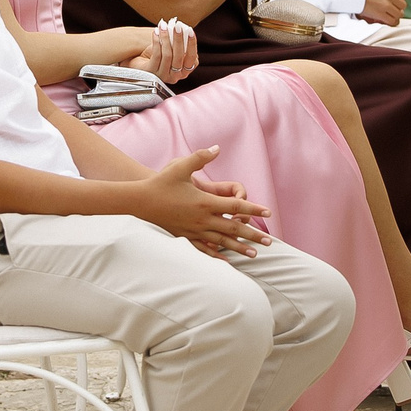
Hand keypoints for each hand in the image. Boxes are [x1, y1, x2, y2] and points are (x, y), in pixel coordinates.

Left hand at [120, 18, 196, 82]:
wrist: (139, 64)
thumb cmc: (157, 55)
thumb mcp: (171, 50)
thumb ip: (178, 44)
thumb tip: (182, 29)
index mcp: (184, 71)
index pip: (192, 58)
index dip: (192, 44)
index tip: (190, 30)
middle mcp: (175, 76)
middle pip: (180, 56)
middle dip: (179, 39)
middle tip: (177, 26)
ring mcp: (163, 76)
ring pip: (168, 55)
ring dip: (166, 38)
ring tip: (163, 27)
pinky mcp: (152, 73)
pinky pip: (157, 55)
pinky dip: (157, 42)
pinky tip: (156, 33)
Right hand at [131, 146, 271, 258]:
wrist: (139, 203)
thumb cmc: (161, 183)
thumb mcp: (180, 166)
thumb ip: (201, 157)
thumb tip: (217, 148)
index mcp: (205, 202)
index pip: (235, 206)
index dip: (254, 208)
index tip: (268, 212)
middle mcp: (202, 219)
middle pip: (233, 228)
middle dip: (253, 235)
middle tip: (270, 242)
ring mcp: (194, 231)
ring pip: (222, 242)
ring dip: (239, 248)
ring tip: (254, 254)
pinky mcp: (185, 237)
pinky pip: (204, 249)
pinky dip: (217, 255)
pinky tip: (226, 262)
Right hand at [358, 0, 406, 25]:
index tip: (394, 2)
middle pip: (403, 5)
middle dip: (398, 8)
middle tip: (391, 10)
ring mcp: (385, 5)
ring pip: (399, 14)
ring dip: (395, 16)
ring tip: (388, 16)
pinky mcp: (380, 14)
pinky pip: (392, 21)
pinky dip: (391, 22)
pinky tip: (386, 21)